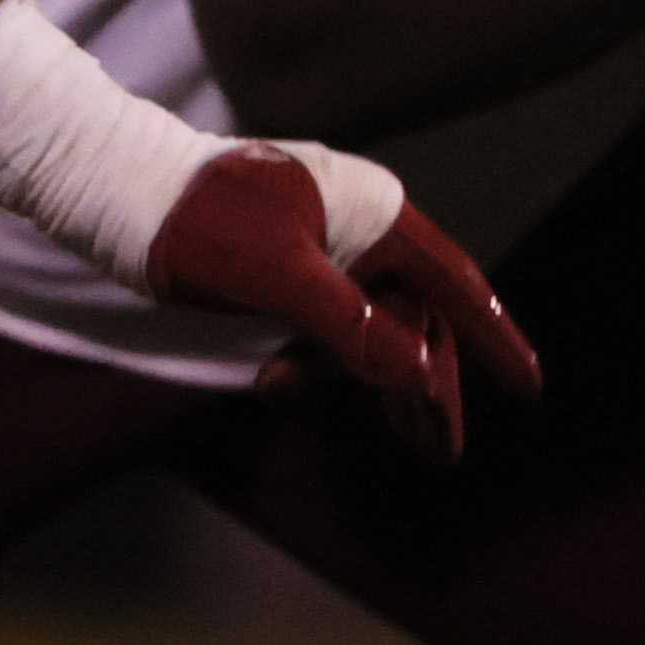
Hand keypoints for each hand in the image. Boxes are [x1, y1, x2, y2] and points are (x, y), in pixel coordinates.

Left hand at [142, 147, 539, 461]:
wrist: (112, 188)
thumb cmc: (194, 222)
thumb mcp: (277, 279)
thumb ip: (350, 328)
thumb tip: (418, 375)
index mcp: (371, 210)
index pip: (454, 282)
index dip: (495, 337)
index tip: (531, 388)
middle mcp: (356, 223)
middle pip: (415, 315)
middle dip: (429, 387)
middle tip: (441, 455)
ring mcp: (319, 246)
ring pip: (370, 326)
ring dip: (373, 384)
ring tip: (398, 444)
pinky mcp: (281, 267)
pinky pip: (323, 325)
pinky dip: (313, 362)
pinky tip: (275, 385)